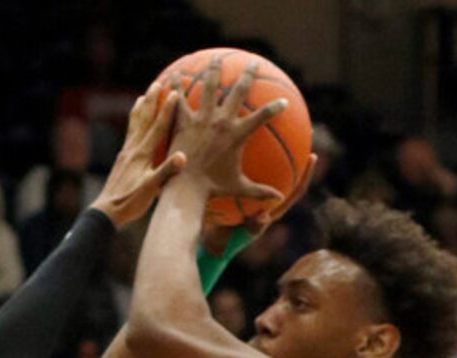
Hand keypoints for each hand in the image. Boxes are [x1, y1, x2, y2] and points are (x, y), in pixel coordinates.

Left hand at [92, 83, 187, 228]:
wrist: (107, 211)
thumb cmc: (131, 203)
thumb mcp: (151, 189)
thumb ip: (166, 172)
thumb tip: (183, 157)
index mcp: (143, 154)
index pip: (158, 127)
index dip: (167, 109)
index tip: (174, 92)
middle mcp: (133, 148)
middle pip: (144, 119)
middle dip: (152, 100)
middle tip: (159, 82)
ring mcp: (126, 152)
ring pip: (135, 123)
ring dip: (141, 107)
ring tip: (145, 94)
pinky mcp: (122, 158)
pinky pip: (130, 133)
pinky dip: (134, 122)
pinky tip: (134, 120)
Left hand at [167, 64, 289, 221]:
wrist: (187, 189)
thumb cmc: (213, 190)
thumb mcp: (239, 188)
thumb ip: (260, 191)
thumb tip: (279, 199)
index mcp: (237, 135)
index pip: (262, 117)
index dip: (274, 108)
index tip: (283, 100)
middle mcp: (222, 121)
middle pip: (239, 91)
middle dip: (248, 75)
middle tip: (254, 64)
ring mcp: (202, 119)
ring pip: (211, 87)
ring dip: (215, 70)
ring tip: (216, 58)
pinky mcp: (184, 121)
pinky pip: (180, 99)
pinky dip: (177, 85)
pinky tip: (174, 73)